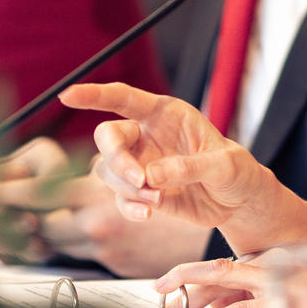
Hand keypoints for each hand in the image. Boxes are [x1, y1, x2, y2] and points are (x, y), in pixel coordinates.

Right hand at [61, 81, 296, 239]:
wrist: (239, 201)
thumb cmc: (236, 170)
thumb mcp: (223, 165)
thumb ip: (188, 167)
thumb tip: (151, 176)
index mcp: (165, 115)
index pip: (123, 98)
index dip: (94, 95)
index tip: (67, 95)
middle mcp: (147, 137)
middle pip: (107, 138)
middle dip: (118, 160)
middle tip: (140, 180)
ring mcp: (142, 165)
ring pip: (109, 171)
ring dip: (127, 188)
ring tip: (157, 200)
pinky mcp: (143, 193)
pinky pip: (121, 199)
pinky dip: (130, 207)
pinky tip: (150, 213)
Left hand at [152, 253, 306, 307]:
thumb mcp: (281, 293)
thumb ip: (250, 297)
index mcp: (269, 262)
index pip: (222, 267)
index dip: (189, 274)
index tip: (164, 283)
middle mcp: (274, 269)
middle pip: (220, 271)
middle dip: (185, 281)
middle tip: (158, 291)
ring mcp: (284, 288)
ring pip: (234, 294)